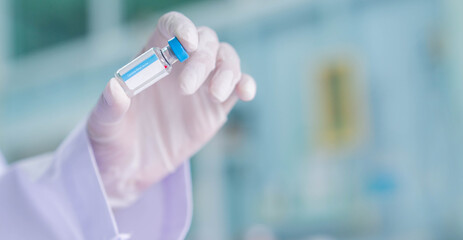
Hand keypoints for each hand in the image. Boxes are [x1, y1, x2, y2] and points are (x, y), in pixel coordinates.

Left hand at [86, 12, 255, 206]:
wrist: (131, 170)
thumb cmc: (112, 142)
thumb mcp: (103, 127)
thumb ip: (109, 107)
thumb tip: (117, 88)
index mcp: (152, 59)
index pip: (170, 28)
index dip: (181, 27)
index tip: (186, 42)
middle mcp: (180, 66)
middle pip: (204, 42)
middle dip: (202, 58)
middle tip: (187, 88)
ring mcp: (201, 85)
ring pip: (225, 60)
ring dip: (227, 70)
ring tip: (216, 94)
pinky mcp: (215, 107)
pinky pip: (237, 87)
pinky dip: (245, 84)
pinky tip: (246, 92)